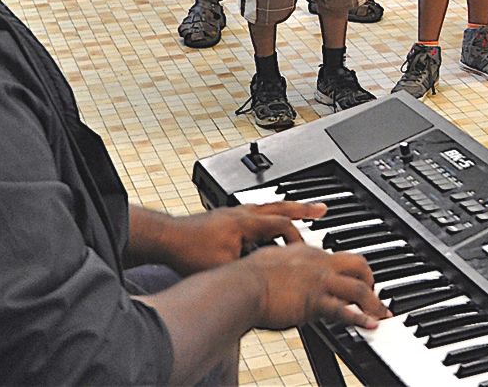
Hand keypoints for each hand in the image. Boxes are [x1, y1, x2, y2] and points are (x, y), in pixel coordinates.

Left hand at [157, 202, 328, 274]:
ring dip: (287, 208)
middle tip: (322, 209)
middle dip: (303, 209)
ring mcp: (232, 212)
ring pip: (267, 206)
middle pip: (280, 207)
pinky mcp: (224, 216)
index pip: (282, 224)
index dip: (297, 237)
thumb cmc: (189, 251)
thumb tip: (267, 282)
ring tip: (301, 210)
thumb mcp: (223, 268)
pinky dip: (268, 214)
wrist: (165, 238)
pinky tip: (267, 222)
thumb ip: (248, 271)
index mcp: (246, 223)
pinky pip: (255, 211)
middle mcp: (242, 213)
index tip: (305, 251)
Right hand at [242, 243, 387, 331]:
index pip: (336, 257)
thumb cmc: (246, 277)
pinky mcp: (315, 301)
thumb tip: (276, 262)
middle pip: (358, 264)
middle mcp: (318, 263)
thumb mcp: (267, 260)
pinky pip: (344, 310)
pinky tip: (370, 325)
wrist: (240, 286)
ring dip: (373, 302)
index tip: (353, 277)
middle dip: (371, 278)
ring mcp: (319, 282)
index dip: (347, 269)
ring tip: (380, 314)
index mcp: (306, 253)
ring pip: (358, 287)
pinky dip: (360, 318)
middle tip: (374, 293)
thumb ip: (279, 261)